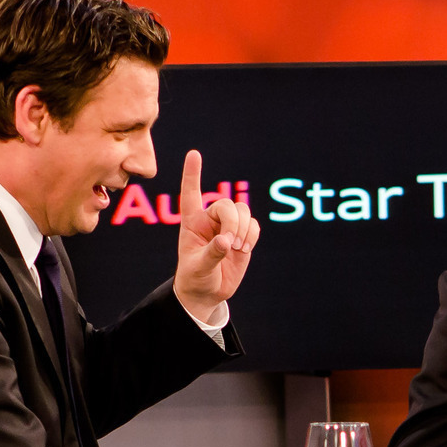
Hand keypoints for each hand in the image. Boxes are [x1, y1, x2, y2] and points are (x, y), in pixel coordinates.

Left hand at [173, 150, 259, 321]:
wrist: (208, 292)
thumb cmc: (195, 277)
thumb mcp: (198, 268)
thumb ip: (211, 254)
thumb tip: (226, 241)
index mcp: (192, 222)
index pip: (192, 193)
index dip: (193, 173)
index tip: (194, 154)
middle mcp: (211, 220)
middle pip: (228, 205)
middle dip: (233, 222)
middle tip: (231, 244)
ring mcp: (228, 227)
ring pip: (243, 212)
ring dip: (243, 229)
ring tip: (237, 248)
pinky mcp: (244, 236)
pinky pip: (254, 225)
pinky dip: (252, 235)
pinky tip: (244, 248)